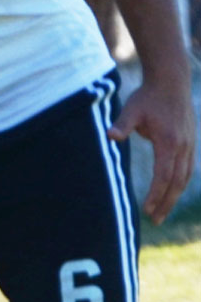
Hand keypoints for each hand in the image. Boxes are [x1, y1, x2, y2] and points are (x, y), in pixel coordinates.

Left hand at [108, 71, 196, 223]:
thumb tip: (110, 136)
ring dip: (174, 195)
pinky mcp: (190, 142)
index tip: (148, 210)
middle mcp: (184, 146)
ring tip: (162, 211)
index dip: (157, 194)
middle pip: (177, 182)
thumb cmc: (148, 97)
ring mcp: (190, 145)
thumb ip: (122, 125)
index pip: (164, 176)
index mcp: (170, 142)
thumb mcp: (131, 109)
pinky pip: (188, 169)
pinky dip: (180, 183)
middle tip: (155, 220)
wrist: (171, 81)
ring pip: (185, 177)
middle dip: (166, 202)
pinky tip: (172, 191)